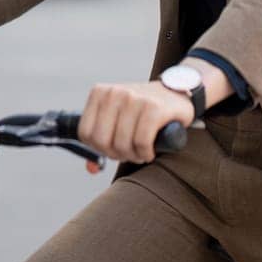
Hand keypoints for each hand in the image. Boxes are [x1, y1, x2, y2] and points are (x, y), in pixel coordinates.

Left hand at [78, 79, 196, 174]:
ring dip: (134, 156)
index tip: (113, 147)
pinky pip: (142, 142)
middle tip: (129, 152)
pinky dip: (146, 153)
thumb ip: (101, 142)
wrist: (176, 93)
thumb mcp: (117, 118)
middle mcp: (115, 93)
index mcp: (100, 93)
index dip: (99, 148)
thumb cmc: (142, 112)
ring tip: (142, 150)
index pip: (85, 133)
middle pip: (102, 141)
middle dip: (116, 154)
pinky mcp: (154, 108)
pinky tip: (150, 150)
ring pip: (123, 144)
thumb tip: (92, 168)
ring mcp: (134, 98)